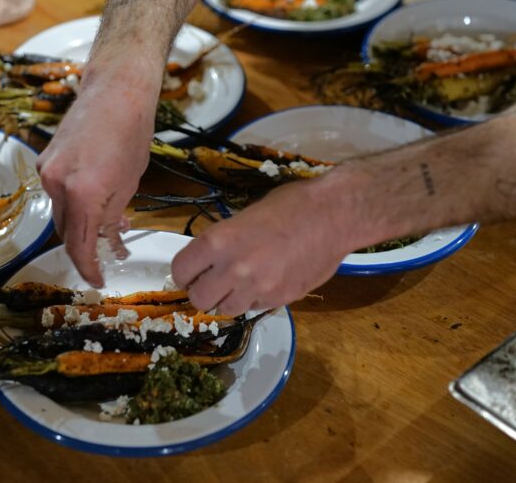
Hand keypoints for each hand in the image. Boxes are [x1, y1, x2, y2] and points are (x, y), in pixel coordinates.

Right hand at [36, 57, 160, 286]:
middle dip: (85, 245)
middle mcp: (57, 184)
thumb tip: (109, 240)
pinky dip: (72, 200)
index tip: (98, 279)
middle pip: (66, 232)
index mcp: (83, 193)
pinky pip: (56, 191)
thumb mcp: (129, 183)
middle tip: (108, 250)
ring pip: (60, 212)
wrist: (115, 91)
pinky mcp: (45, 159)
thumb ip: (113, 215)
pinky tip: (93, 196)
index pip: (79, 245)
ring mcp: (47, 170)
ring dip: (79, 222)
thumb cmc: (131, 133)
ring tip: (108, 219)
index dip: (88, 267)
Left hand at [171, 174, 359, 313]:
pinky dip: (254, 299)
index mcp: (219, 241)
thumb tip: (210, 259)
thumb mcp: (245, 215)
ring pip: (226, 310)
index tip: (191, 272)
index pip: (181, 270)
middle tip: (213, 281)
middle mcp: (233, 269)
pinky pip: (254, 308)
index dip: (184, 273)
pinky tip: (266, 280)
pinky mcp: (280, 299)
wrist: (334, 215)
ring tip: (241, 283)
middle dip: (203, 291)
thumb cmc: (291, 205)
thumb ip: (224, 241)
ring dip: (228, 299)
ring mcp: (258, 288)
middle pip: (199, 299)